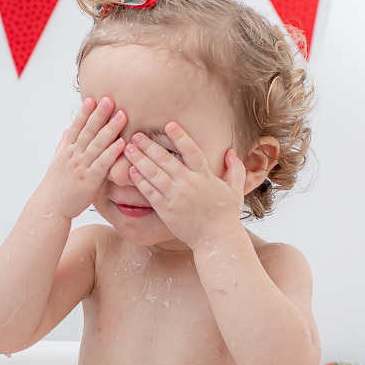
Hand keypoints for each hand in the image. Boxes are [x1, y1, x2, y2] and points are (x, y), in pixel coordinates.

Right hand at [40, 96, 126, 218]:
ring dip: (110, 129)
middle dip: (99, 115)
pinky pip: (102, 164)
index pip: (76, 128)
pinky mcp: (89, 180)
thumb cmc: (56, 186)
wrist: (50, 207)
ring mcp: (81, 167)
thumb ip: (63, 145)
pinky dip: (112, 153)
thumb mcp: (56, 162)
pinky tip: (122, 143)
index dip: (84, 113)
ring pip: (97, 144)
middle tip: (110, 100)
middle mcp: (73, 156)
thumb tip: (67, 130)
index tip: (92, 98)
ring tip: (122, 115)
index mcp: (67, 151)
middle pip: (88, 131)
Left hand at [125, 122, 244, 248]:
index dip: (180, 137)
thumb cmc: (226, 216)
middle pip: (166, 160)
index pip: (191, 151)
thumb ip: (235, 170)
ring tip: (129, 149)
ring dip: (140, 160)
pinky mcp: (166, 210)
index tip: (169, 124)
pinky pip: (150, 193)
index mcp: (205, 176)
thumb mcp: (235, 190)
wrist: (217, 240)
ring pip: (154, 174)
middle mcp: (189, 184)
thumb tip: (230, 152)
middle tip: (137, 134)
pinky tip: (130, 171)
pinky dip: (140, 181)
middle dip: (150, 146)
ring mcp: (176, 197)